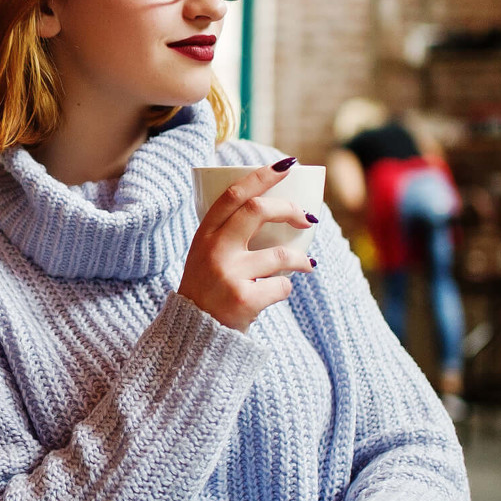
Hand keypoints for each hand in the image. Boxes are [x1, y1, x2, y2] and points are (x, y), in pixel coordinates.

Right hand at [177, 159, 315, 331]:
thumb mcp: (206, 257)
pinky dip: (286, 289)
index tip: (287, 165)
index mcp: (205, 235)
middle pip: (258, 211)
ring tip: (307, 265)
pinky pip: (281, 286)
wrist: (193, 336)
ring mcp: (228, 275)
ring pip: (281, 255)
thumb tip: (278, 212)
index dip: (262, 176)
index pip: (234, 194)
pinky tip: (279, 293)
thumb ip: (229, 236)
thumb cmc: (207, 292)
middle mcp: (214, 250)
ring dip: (301, 260)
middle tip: (307, 218)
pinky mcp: (244, 299)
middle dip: (290, 210)